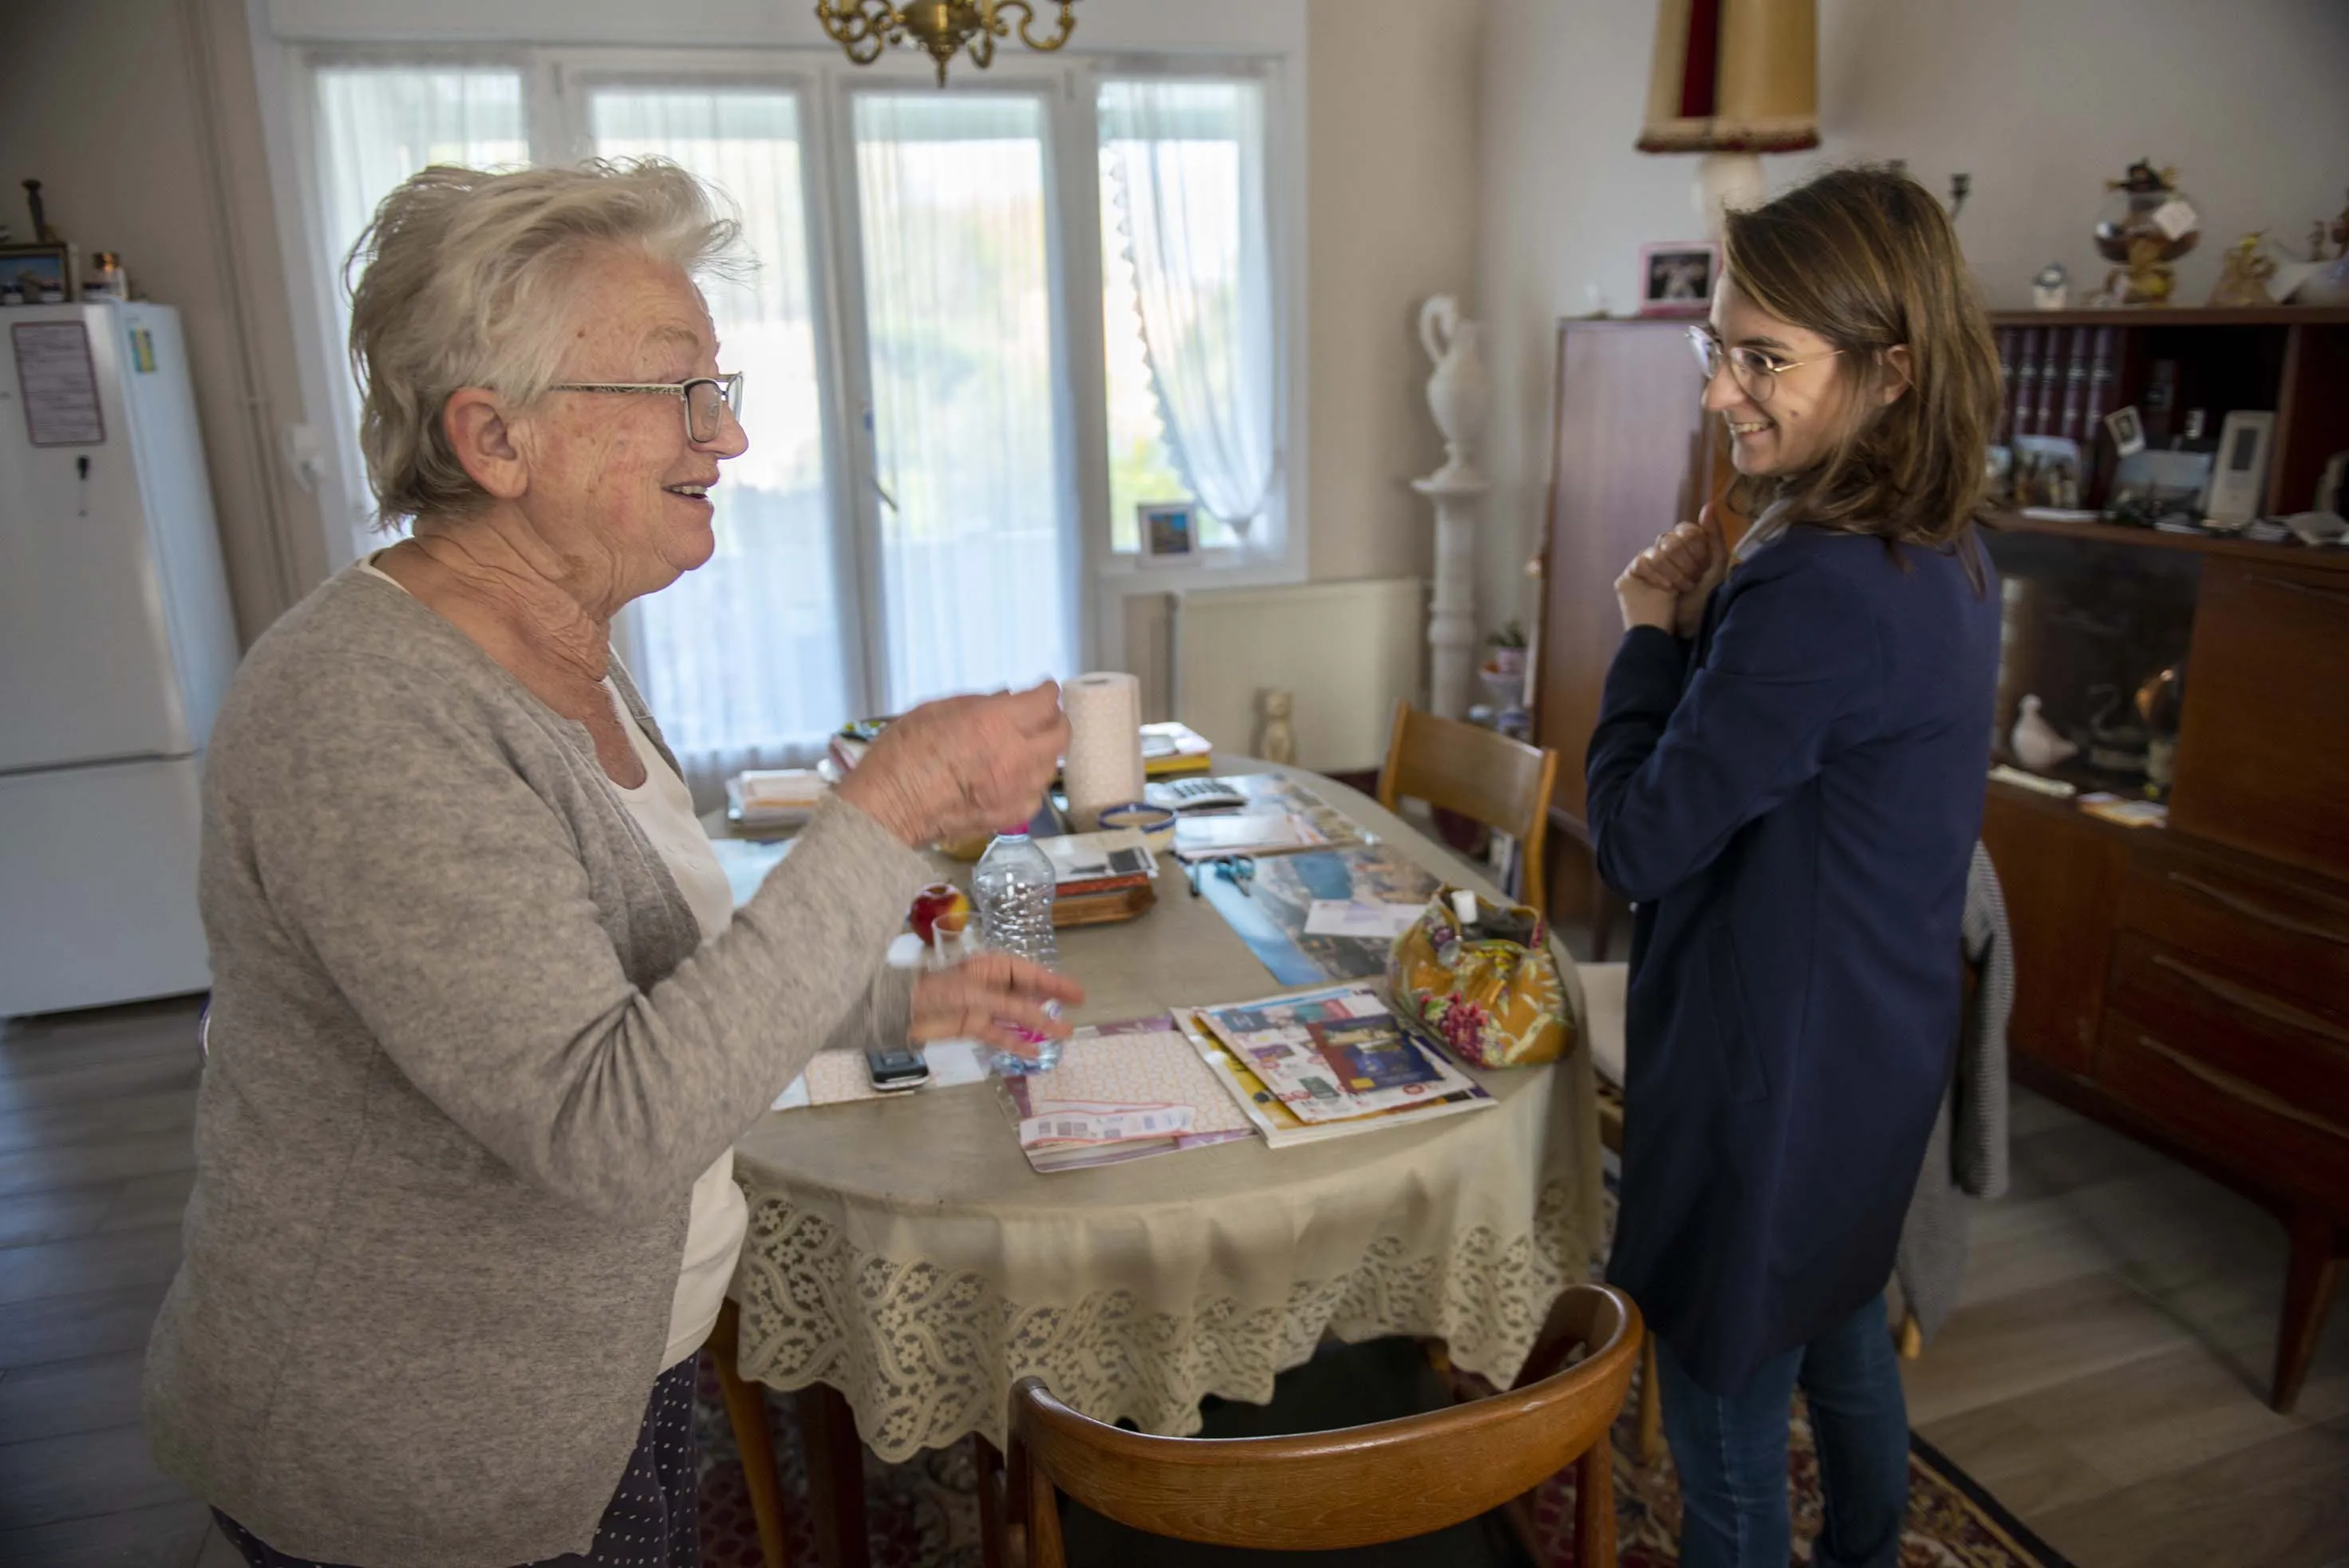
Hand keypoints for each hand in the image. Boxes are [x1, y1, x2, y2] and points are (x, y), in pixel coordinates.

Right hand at [834, 682, 1068, 847]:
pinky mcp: (1009, 816)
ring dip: (1044, 751)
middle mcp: (1015, 757)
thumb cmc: (902, 756)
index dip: (1047, 692)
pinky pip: (1035, 794)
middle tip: (1043, 715)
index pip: (1045, 702)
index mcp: (996, 724)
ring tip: (1028, 745)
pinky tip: (1016, 777)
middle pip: (1061, 734)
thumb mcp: (935, 711)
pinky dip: (1031, 782)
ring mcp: (1016, 790)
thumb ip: (978, 703)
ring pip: (1051, 765)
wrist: (889, 809)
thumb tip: (1006, 699)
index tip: (1044, 690)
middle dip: (1055, 720)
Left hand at [909, 952, 1085, 1056]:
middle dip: (1049, 1002)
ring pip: (1016, 1016)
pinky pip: (999, 1034)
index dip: (1053, 982)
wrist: (900, 1008)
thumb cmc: (938, 989)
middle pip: (1026, 993)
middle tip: (1075, 1011)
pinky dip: (1015, 1042)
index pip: (1029, 972)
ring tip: (1062, 1034)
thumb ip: (1010, 1007)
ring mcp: (981, 1005)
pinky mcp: (972, 1025)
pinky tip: (1032, 1051)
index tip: (1076, 993)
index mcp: (990, 965)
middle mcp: (989, 983)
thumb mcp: (977, 995)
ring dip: (1037, 1025)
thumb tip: (1041, 1016)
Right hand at [1616, 505, 1728, 636]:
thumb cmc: (1703, 602)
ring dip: (1671, 572)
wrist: (1685, 629)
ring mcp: (1646, 563)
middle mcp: (1664, 552)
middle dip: (1684, 563)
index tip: (1702, 570)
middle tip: (1690, 584)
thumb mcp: (1716, 567)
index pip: (1684, 530)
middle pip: (1669, 539)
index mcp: (1684, 548)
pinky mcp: (1631, 575)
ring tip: (1678, 590)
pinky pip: (1641, 562)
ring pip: (1655, 551)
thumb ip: (1714, 535)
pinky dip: (1656, 576)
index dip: (1694, 549)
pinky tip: (1663, 591)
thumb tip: (1709, 503)